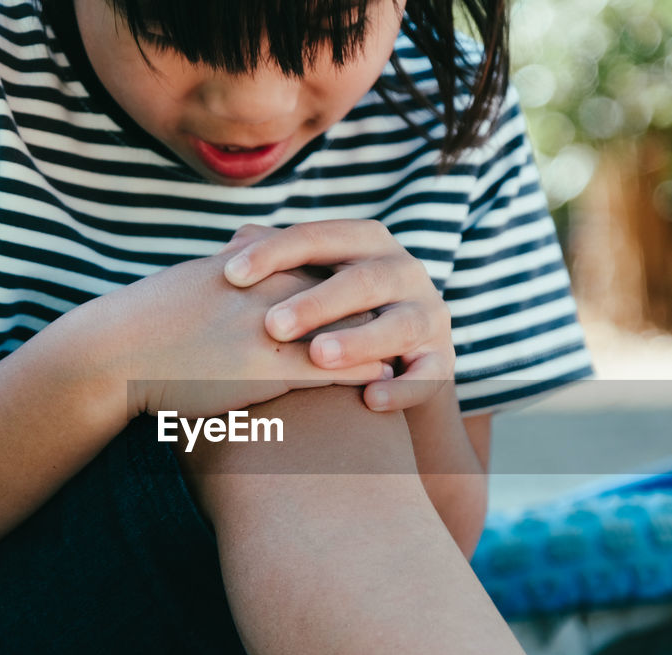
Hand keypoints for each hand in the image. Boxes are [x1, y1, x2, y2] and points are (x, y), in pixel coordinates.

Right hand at [122, 251, 385, 419]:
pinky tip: (386, 382)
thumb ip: (233, 265)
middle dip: (380, 304)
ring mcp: (274, 326)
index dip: (355, 279)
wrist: (118, 353)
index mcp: (258, 262)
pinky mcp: (270, 368)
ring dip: (382, 338)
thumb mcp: (198, 278)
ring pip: (351, 325)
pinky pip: (335, 367)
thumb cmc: (150, 321)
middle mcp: (273, 285)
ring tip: (408, 352)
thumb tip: (246, 254)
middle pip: (349, 287)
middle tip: (408, 319)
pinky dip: (367, 372)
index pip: (325, 261)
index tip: (380, 292)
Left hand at [221, 221, 454, 411]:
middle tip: (274, 325)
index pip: (318, 237)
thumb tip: (229, 249)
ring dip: (360, 341)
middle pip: (362, 280)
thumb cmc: (334, 313)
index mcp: (366, 242)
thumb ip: (277, 263)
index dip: (275, 253)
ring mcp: (428, 315)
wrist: (398, 361)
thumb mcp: (310, 281)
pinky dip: (403, 389)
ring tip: (320, 358)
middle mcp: (403, 271)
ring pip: (399, 325)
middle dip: (317, 303)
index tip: (231, 276)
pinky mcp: (442, 360)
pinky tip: (372, 400)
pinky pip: (428, 375)